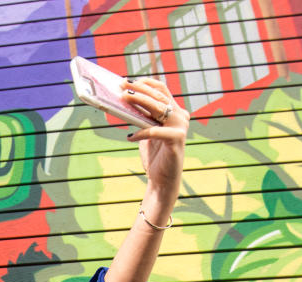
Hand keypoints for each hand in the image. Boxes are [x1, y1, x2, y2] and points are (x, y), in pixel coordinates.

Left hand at [119, 77, 187, 201]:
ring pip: (158, 108)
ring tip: (123, 98)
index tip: (127, 80)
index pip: (161, 89)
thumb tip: (122, 102)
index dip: (145, 83)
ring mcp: (180, 127)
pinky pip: (155, 131)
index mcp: (174, 112)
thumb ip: (140, 117)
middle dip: (138, 89)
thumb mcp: (145, 132)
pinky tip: (130, 136)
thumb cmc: (154, 156)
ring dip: (139, 101)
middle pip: (158, 96)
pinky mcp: (177, 140)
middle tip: (121, 85)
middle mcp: (180, 116)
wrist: (163, 180)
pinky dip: (141, 132)